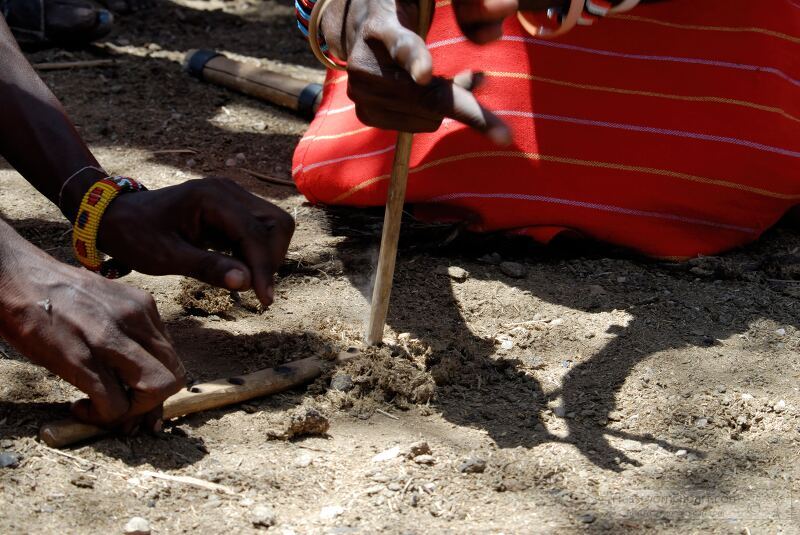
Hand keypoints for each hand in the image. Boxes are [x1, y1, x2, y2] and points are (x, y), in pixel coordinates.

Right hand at [0, 233, 184, 430]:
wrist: (15, 275)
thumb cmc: (57, 294)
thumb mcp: (108, 303)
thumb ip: (130, 330)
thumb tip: (139, 370)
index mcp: (144, 307)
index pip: (173, 358)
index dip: (160, 386)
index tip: (136, 396)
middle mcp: (135, 320)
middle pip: (174, 377)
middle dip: (153, 404)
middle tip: (124, 410)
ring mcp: (109, 338)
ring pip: (155, 391)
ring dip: (133, 413)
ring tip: (103, 410)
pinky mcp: (80, 358)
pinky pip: (114, 404)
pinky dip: (102, 417)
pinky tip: (79, 407)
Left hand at [97, 177, 294, 305]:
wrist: (116, 216)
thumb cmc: (135, 235)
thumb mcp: (165, 257)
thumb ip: (207, 268)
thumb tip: (247, 283)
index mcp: (212, 197)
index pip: (256, 233)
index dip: (265, 268)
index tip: (264, 300)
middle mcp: (229, 190)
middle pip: (278, 224)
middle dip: (272, 258)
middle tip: (254, 289)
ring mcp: (233, 196)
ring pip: (275, 226)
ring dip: (268, 255)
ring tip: (245, 279)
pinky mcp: (233, 207)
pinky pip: (261, 229)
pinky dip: (258, 252)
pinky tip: (239, 269)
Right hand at [320, 0, 511, 139]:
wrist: (361, 30)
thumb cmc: (404, 9)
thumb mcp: (419, 0)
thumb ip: (457, 6)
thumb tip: (493, 22)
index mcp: (380, 26)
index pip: (402, 46)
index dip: (415, 60)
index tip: (425, 74)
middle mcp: (365, 65)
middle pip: (427, 96)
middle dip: (462, 93)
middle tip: (480, 78)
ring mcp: (363, 94)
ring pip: (429, 116)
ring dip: (448, 101)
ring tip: (443, 78)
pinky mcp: (368, 115)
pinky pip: (420, 125)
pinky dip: (435, 113)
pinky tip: (431, 93)